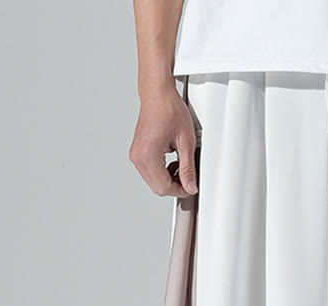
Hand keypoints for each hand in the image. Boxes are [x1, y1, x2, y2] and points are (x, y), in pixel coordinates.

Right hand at [129, 83, 198, 197]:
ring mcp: (136, 155)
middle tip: (189, 178)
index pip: (164, 187)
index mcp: (147, 155)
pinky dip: (163, 172)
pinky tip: (172, 162)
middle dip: (175, 186)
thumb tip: (190, 186)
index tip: (191, 187)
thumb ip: (188, 168)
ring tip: (181, 166)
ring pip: (154, 181)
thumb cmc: (169, 109)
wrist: (157, 94)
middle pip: (157, 187)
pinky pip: (150, 172)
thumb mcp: (186, 141)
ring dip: (169, 179)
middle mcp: (138, 157)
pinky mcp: (138, 153)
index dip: (181, 190)